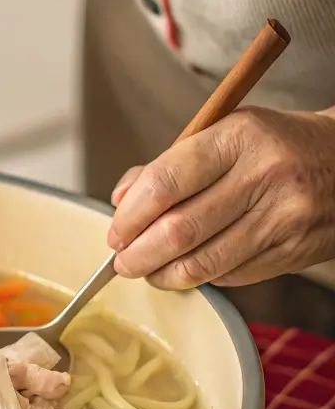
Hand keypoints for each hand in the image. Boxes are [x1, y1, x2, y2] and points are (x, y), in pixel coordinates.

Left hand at [107, 106, 334, 288]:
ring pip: (201, 262)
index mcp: (240, 137)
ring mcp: (282, 217)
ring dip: (162, 274)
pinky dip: (198, 276)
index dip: (130, 216)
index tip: (115, 232)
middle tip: (122, 261)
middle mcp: (264, 176)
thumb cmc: (274, 145)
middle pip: (178, 231)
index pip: (165, 183)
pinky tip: (187, 268)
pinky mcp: (293, 251)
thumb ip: (169, 164)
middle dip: (137, 254)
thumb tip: (121, 200)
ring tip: (147, 270)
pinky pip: (229, 275)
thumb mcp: (224, 133)